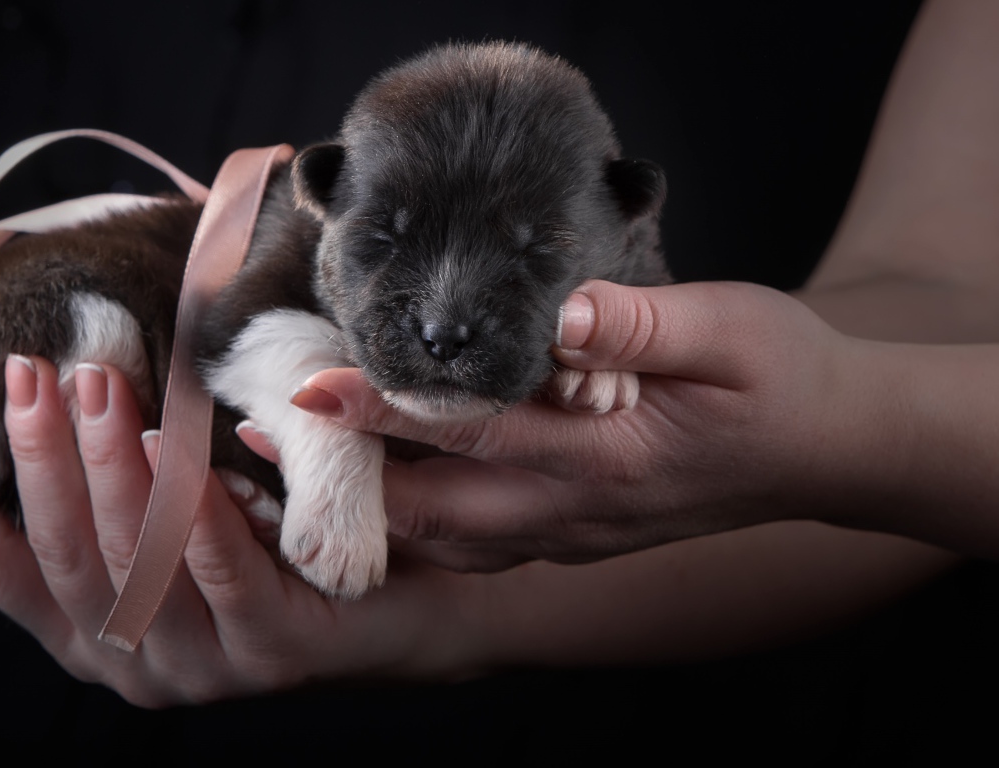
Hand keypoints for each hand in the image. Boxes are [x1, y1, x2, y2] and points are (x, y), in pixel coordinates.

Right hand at [0, 356, 480, 704]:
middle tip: (30, 371)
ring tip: (93, 381)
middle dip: (38, 458)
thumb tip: (38, 387)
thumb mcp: (172, 510)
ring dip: (107, 466)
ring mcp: (200, 667)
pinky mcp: (271, 654)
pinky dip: (192, 509)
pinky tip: (166, 445)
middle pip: (62, 555)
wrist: (406, 598)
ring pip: (135, 561)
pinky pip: (221, 575)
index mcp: (89, 634)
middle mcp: (130, 663)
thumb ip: (107, 483)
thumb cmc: (269, 537)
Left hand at [285, 280, 882, 566]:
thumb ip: (645, 325)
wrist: (827, 450)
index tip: (308, 386)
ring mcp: (571, 533)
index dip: (387, 409)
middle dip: (342, 479)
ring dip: (366, 507)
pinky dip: (411, 522)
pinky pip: (472, 541)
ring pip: (446, 535)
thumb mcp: (736, 331)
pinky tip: (370, 490)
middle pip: (435, 506)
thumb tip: (561, 311)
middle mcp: (578, 509)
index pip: (476, 430)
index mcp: (611, 454)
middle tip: (256, 442)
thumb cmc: (783, 379)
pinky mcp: (570, 534)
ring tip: (287, 470)